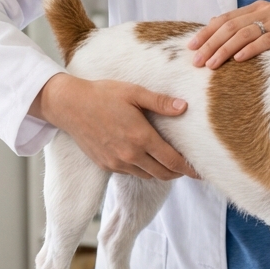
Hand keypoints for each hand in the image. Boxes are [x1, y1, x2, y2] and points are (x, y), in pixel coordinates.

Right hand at [29, 73, 198, 180]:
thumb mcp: (134, 92)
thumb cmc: (102, 94)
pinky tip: (145, 159)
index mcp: (141, 137)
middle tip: (188, 168)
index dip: (189, 169)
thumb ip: (160, 102)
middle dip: (178, 173)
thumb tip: (184, 107)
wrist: (69, 105)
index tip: (200, 172)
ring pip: (147, 176)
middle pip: (163, 173)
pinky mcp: (106, 165)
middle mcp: (130, 155)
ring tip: (168, 162)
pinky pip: (131, 173)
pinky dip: (142, 170)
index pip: (173, 161)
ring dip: (160, 172)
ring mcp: (117, 162)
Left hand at [188, 2, 269, 68]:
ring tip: (211, 65)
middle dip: (210, 43)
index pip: (225, 18)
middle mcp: (266, 11)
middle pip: (230, 26)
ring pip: (243, 33)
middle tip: (196, 61)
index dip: (206, 32)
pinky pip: (266, 40)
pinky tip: (237, 60)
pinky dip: (250, 50)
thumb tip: (216, 28)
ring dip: (224, 49)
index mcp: (258, 8)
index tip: (191, 47)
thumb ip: (247, 26)